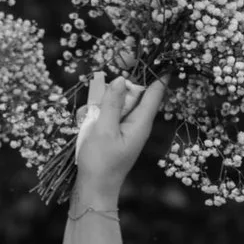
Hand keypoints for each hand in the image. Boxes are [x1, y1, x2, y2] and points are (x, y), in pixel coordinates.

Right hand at [72, 72, 167, 204]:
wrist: (93, 191)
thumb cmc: (100, 163)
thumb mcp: (104, 130)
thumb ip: (112, 103)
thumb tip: (120, 79)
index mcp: (141, 122)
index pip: (155, 91)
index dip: (156, 71)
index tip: (155, 52)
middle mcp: (136, 123)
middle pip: (133, 92)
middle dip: (117, 87)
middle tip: (101, 88)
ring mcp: (125, 129)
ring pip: (117, 102)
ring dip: (102, 103)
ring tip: (89, 117)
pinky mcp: (114, 134)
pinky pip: (108, 115)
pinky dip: (97, 115)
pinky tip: (86, 124)